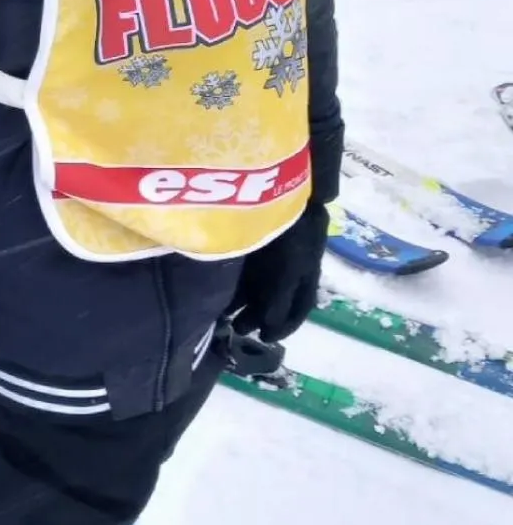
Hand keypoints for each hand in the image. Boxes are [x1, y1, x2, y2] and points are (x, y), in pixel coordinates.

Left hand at [230, 202, 328, 343]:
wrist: (279, 185)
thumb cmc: (289, 230)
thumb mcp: (289, 271)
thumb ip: (279, 301)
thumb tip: (268, 330)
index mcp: (307, 269)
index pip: (300, 304)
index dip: (285, 324)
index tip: (267, 339)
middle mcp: (292, 261)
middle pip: (276, 295)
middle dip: (258, 314)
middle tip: (238, 329)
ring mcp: (271, 249)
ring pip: (259, 283)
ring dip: (244, 302)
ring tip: (225, 317)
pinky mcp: (251, 238)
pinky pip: (246, 269)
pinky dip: (235, 284)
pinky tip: (218, 293)